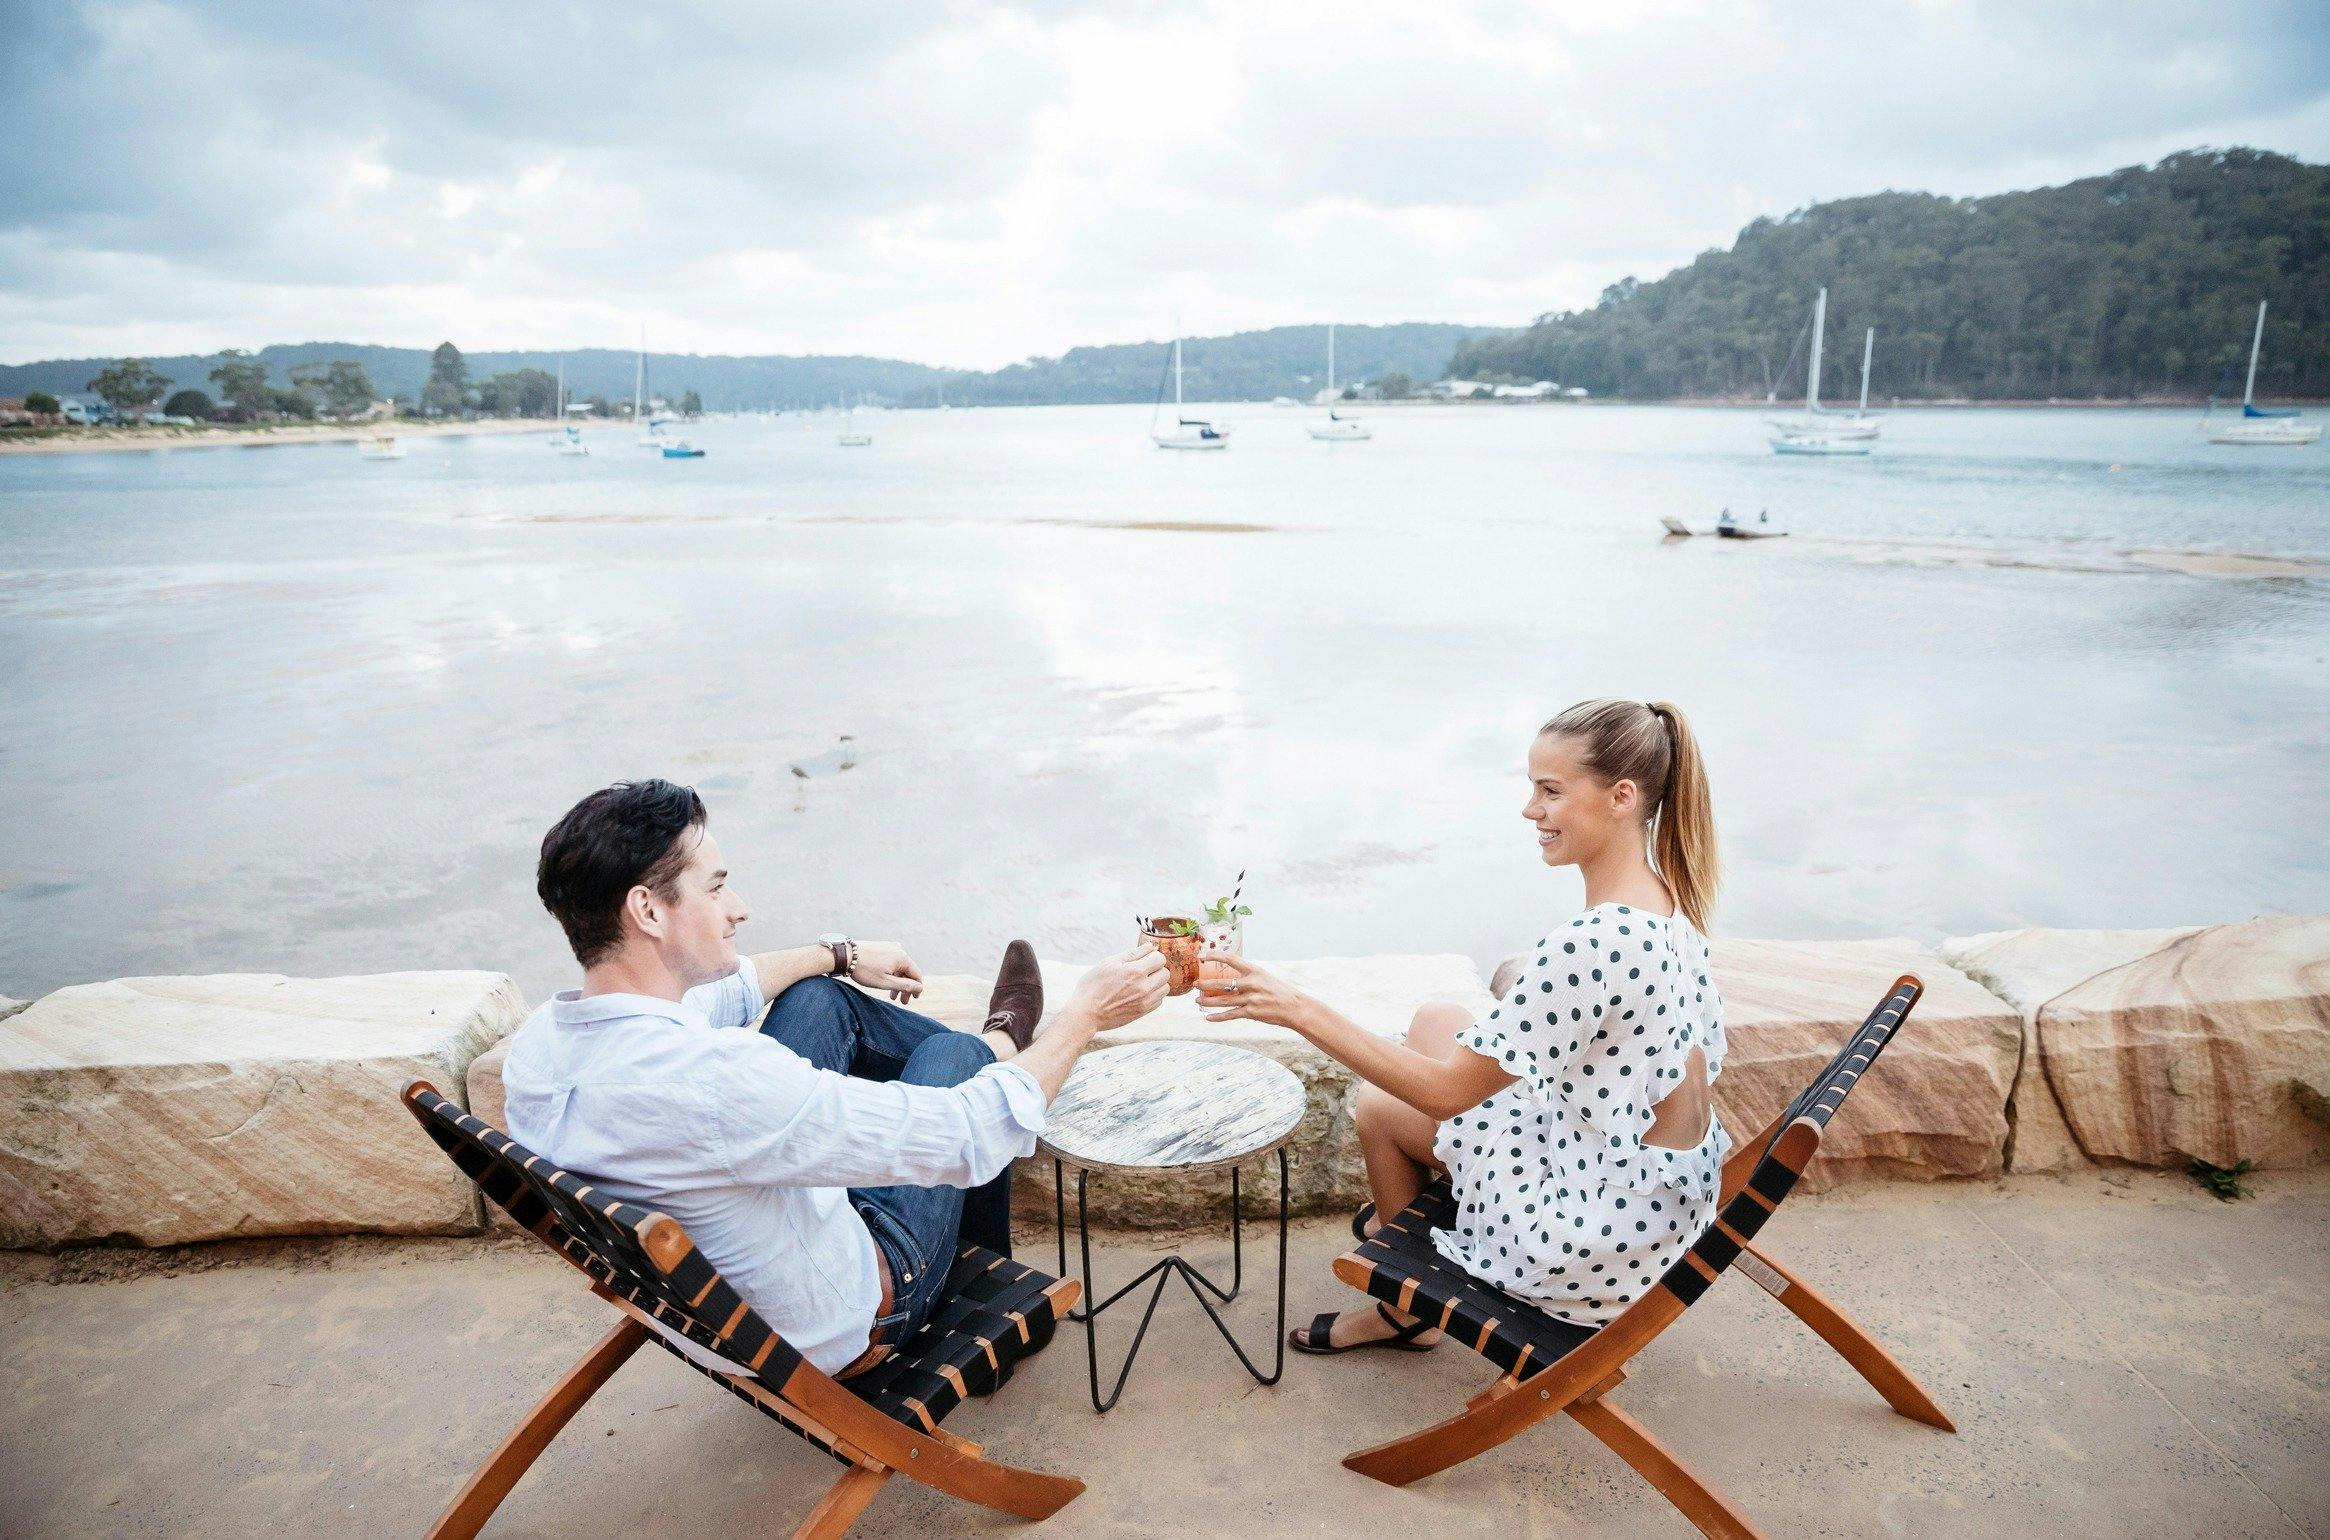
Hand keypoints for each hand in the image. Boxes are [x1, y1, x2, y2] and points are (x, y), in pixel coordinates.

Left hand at [848, 940, 923, 1002]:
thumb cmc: (865, 970)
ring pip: (898, 966)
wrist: (845, 955)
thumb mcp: (886, 982)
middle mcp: (898, 949)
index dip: (916, 988)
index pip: (916, 975)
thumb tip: (920, 987)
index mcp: (903, 957)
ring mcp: (889, 946)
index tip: (913, 999)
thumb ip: (904, 985)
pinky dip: (891, 972)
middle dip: (905, 987)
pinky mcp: (881, 946)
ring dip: (897, 980)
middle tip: (901, 1001)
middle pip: (907, 971)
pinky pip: (891, 961)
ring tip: (891, 995)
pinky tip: (885, 980)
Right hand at [1060, 943, 1169, 1035]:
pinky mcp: (1143, 1012)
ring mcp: (1145, 1001)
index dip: (1152, 956)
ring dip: (1157, 982)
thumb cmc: (1093, 986)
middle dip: (1156, 968)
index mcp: (1135, 971)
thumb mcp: (1109, 963)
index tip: (1143, 958)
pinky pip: (1160, 1000)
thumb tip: (1151, 946)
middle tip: (1141, 970)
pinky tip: (1140, 993)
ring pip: (1165, 987)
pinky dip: (1154, 994)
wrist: (1086, 1013)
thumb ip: (1133, 953)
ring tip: (1141, 982)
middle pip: (1165, 972)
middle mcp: (1144, 987)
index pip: (1160, 958)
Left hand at [1196, 954, 1311, 1030]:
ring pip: (1222, 1000)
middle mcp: (1251, 983)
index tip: (1201, 956)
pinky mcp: (1251, 1013)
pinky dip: (1217, 1017)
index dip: (1214, 956)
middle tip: (1195, 985)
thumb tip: (1230, 975)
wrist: (1294, 1007)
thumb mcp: (1264, 977)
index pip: (1231, 959)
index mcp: (1254, 970)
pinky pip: (1230, 1015)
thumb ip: (1248, 976)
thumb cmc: (1278, 991)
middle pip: (1222, 983)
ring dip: (1207, 1001)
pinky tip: (1207, 1017)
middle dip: (1205, 984)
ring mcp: (1251, 999)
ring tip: (1197, 1001)